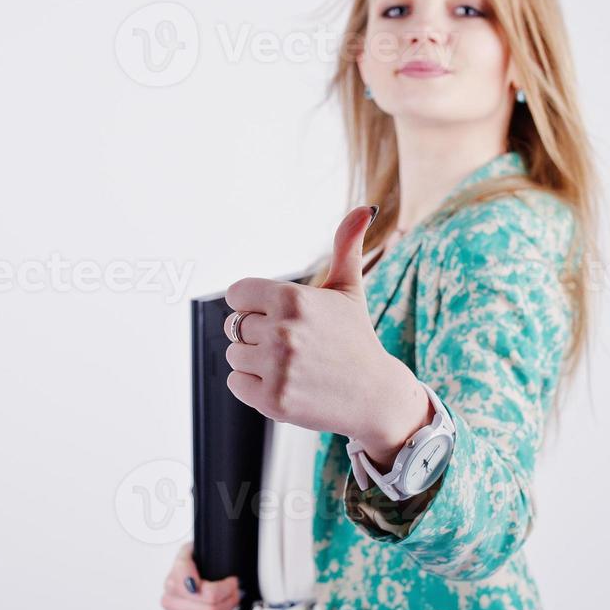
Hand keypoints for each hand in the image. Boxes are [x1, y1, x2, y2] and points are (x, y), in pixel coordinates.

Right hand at [160, 541, 242, 609]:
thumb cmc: (195, 562)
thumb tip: (203, 573)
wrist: (184, 572)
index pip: (205, 591)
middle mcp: (170, 597)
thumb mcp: (196, 548)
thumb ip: (199, 554)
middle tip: (237, 595)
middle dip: (229, 604)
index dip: (225, 589)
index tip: (233, 581)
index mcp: (176, 575)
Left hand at [223, 205, 431, 457]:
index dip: (254, 306)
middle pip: (233, 327)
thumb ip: (346, 247)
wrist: (375, 395)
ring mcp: (276, 368)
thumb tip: (364, 208)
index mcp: (292, 298)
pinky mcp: (272, 400)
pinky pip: (236, 384)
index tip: (277, 316)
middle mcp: (282, 331)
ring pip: (234, 356)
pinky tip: (285, 384)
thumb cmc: (355, 339)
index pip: (237, 294)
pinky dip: (254, 387)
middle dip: (256, 335)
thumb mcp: (349, 290)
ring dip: (254, 362)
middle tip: (290, 345)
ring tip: (290, 365)